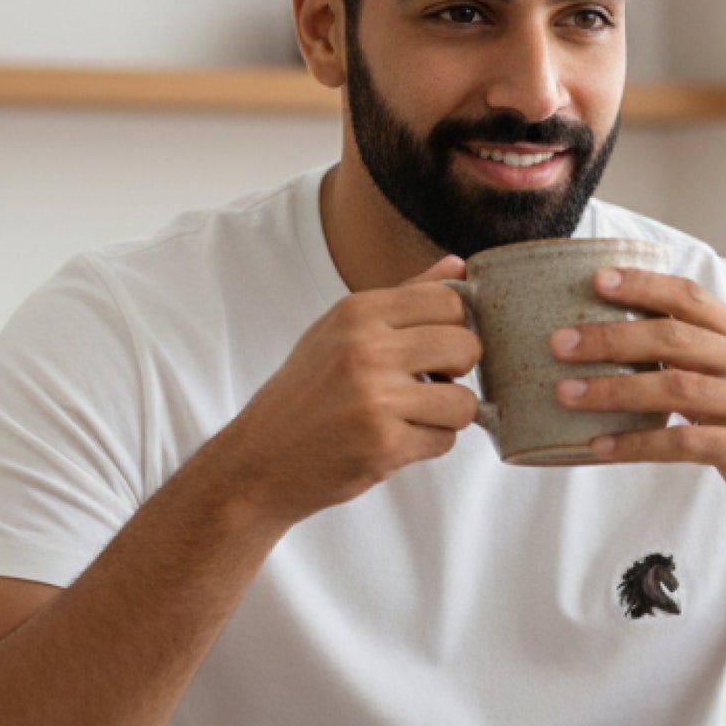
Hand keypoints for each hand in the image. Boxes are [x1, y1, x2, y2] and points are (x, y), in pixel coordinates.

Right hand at [204, 254, 481, 528]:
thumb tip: (459, 267)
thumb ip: (404, 297)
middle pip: (466, 346)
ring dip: (446, 414)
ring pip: (464, 401)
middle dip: (457, 370)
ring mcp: (377, 399)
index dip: (453, 326)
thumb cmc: (305, 392)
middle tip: (427, 382)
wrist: (259, 459)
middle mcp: (367, 349)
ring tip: (412, 414)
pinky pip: (445, 440)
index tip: (433, 345)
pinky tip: (395, 439)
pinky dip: (428, 444)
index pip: (449, 300)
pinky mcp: (385, 446)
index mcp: (358, 311)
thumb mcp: (341, 330)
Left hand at [550, 265, 725, 546]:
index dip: (642, 284)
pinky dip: (635, 444)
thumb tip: (616, 336)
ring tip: (566, 393)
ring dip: (613, 391)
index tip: (595, 279)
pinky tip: (598, 446)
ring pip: (673, 388)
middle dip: (611, 338)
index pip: (689, 298)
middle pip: (673, 338)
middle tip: (560, 343)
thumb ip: (694, 355)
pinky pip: (679, 443)